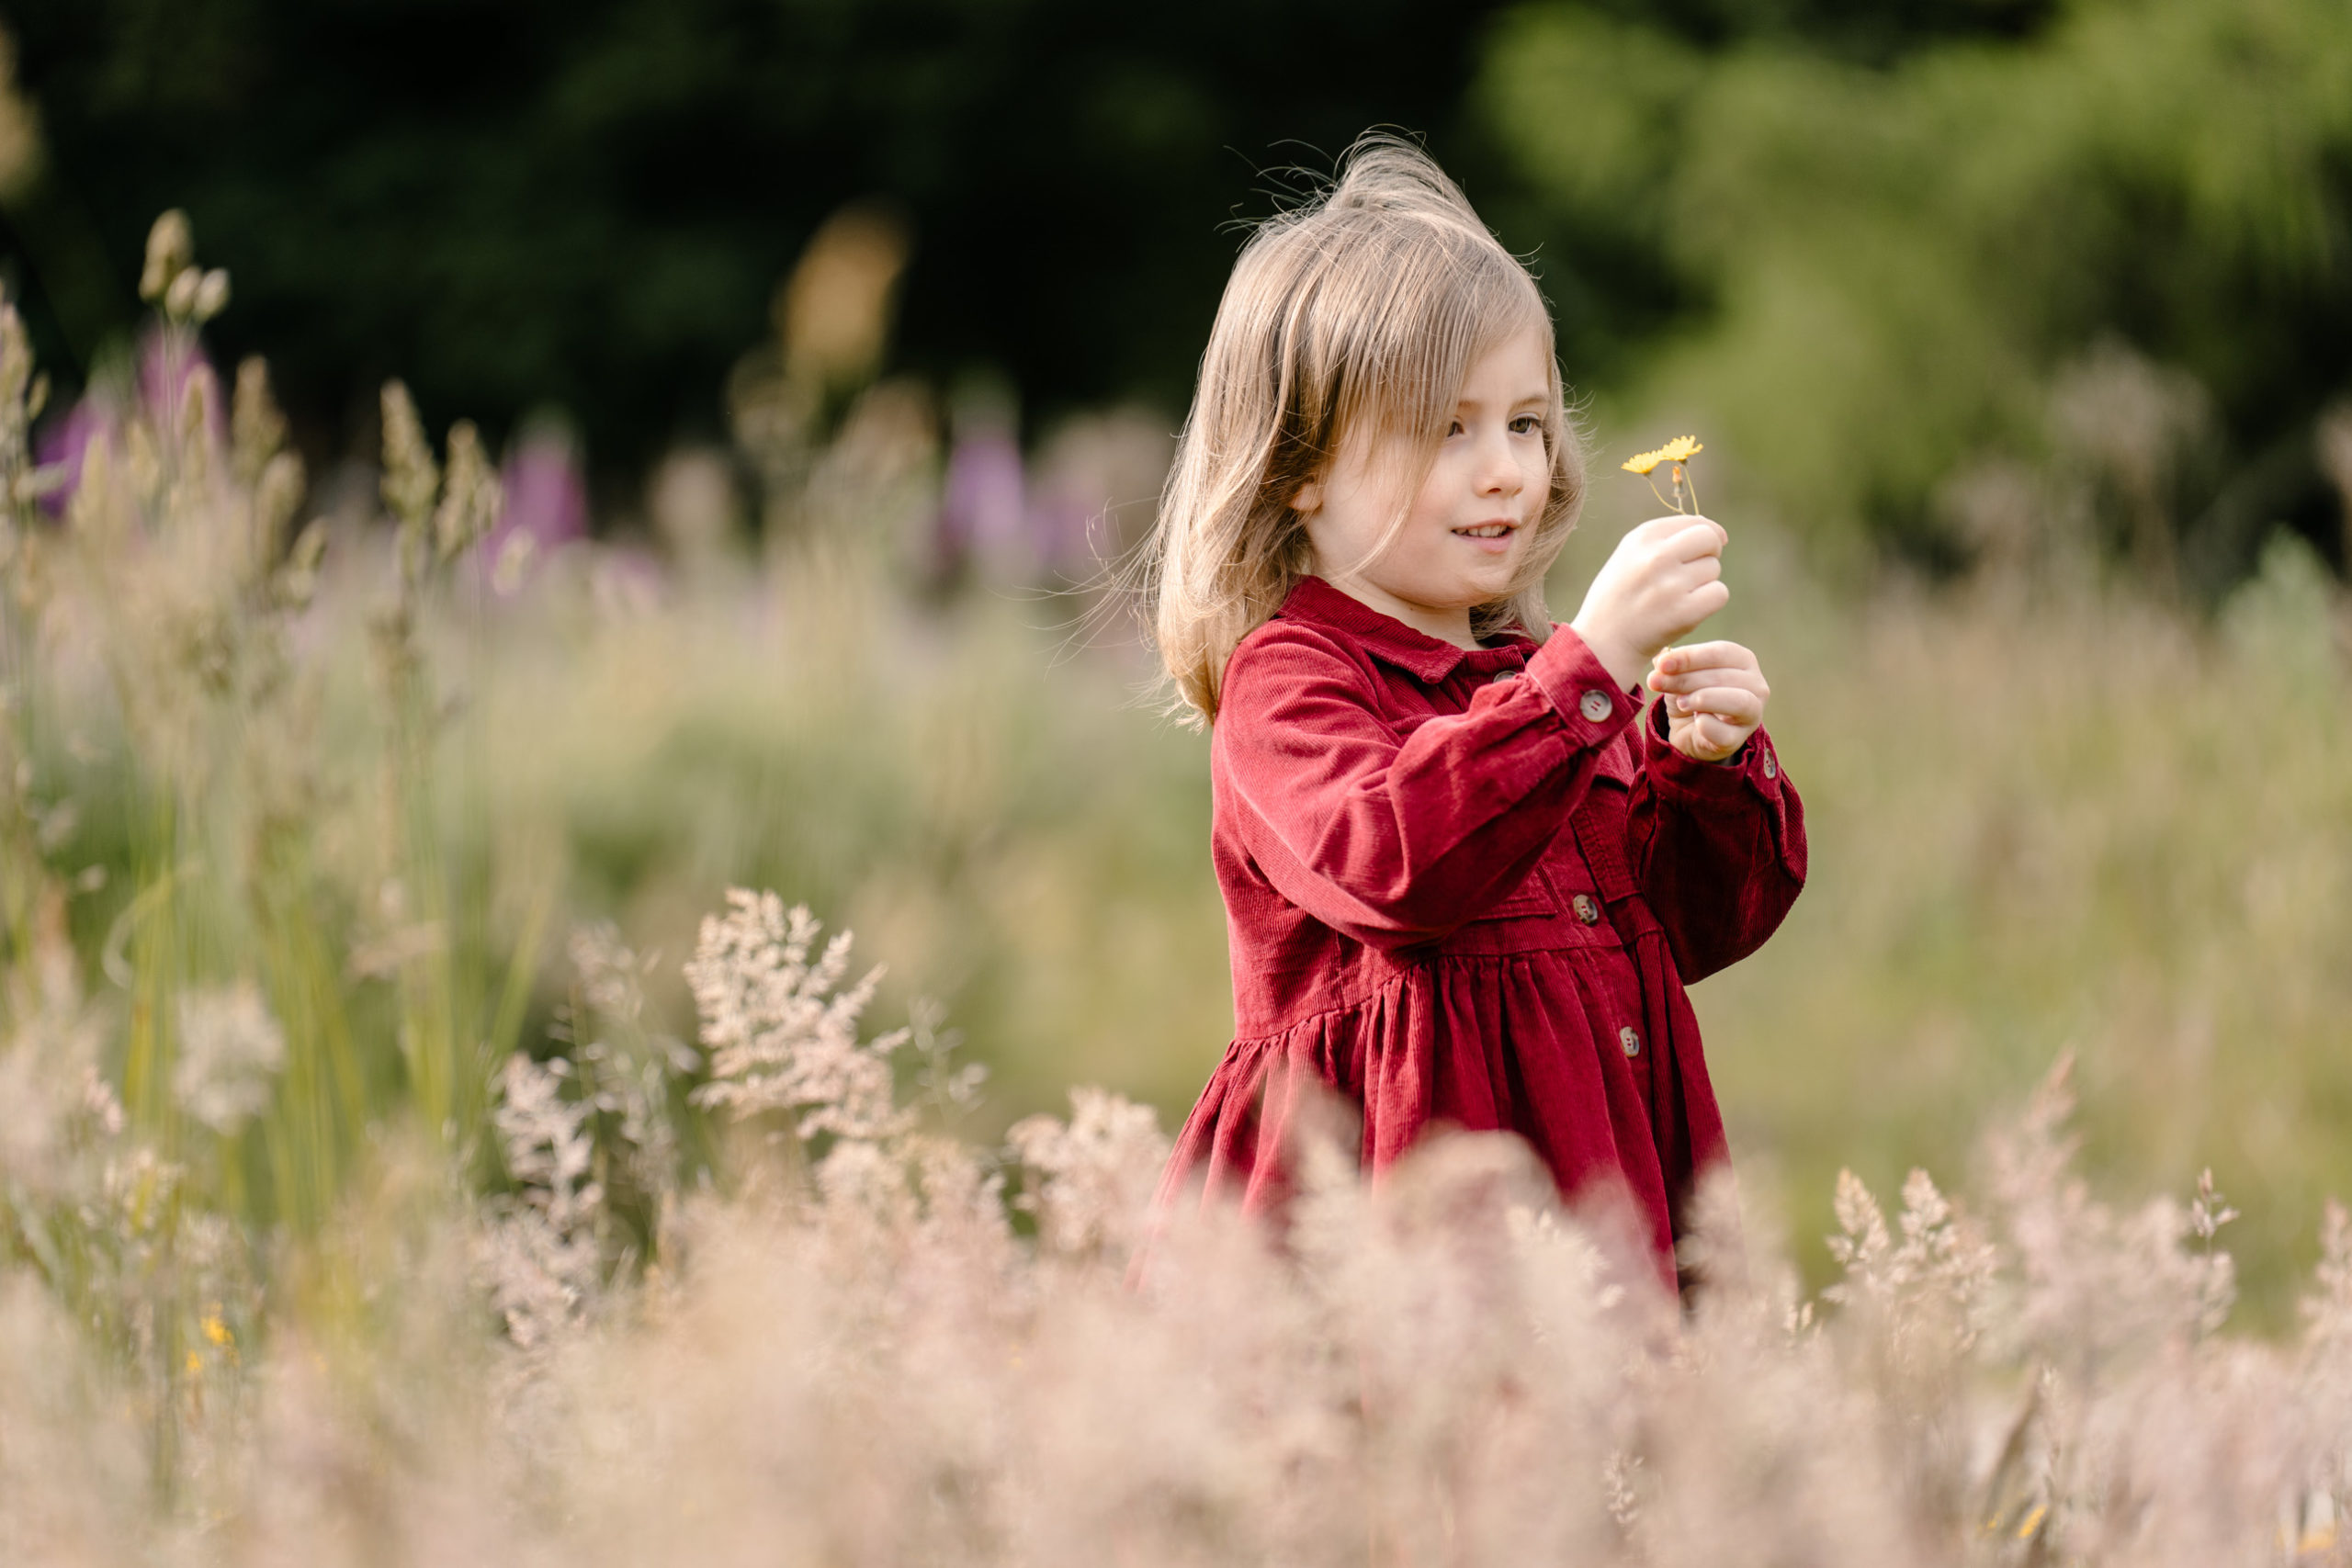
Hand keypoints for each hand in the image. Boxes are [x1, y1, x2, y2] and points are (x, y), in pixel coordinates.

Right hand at [1568, 515, 1729, 691]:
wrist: (1602, 645)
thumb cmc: (1618, 599)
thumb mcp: (1628, 558)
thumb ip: (1664, 540)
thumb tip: (1712, 530)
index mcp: (1641, 538)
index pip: (1694, 522)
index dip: (1705, 535)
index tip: (1702, 551)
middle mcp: (1656, 557)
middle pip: (1709, 539)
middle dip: (1710, 554)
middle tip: (1694, 573)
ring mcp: (1671, 585)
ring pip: (1714, 569)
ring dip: (1704, 583)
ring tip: (1677, 597)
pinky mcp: (1684, 612)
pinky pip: (1719, 594)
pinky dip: (1709, 603)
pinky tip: (1688, 610)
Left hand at [1647, 640, 1768, 762]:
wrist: (1689, 730)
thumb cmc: (1690, 693)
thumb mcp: (1678, 674)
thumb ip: (1671, 664)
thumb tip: (1661, 659)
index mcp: (1743, 660)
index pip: (1720, 653)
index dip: (1689, 657)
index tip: (1661, 663)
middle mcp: (1756, 685)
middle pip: (1724, 677)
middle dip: (1686, 679)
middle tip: (1656, 682)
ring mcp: (1752, 714)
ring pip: (1738, 702)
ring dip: (1703, 700)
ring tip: (1680, 702)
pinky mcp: (1738, 739)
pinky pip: (1726, 733)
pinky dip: (1707, 726)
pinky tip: (1695, 722)